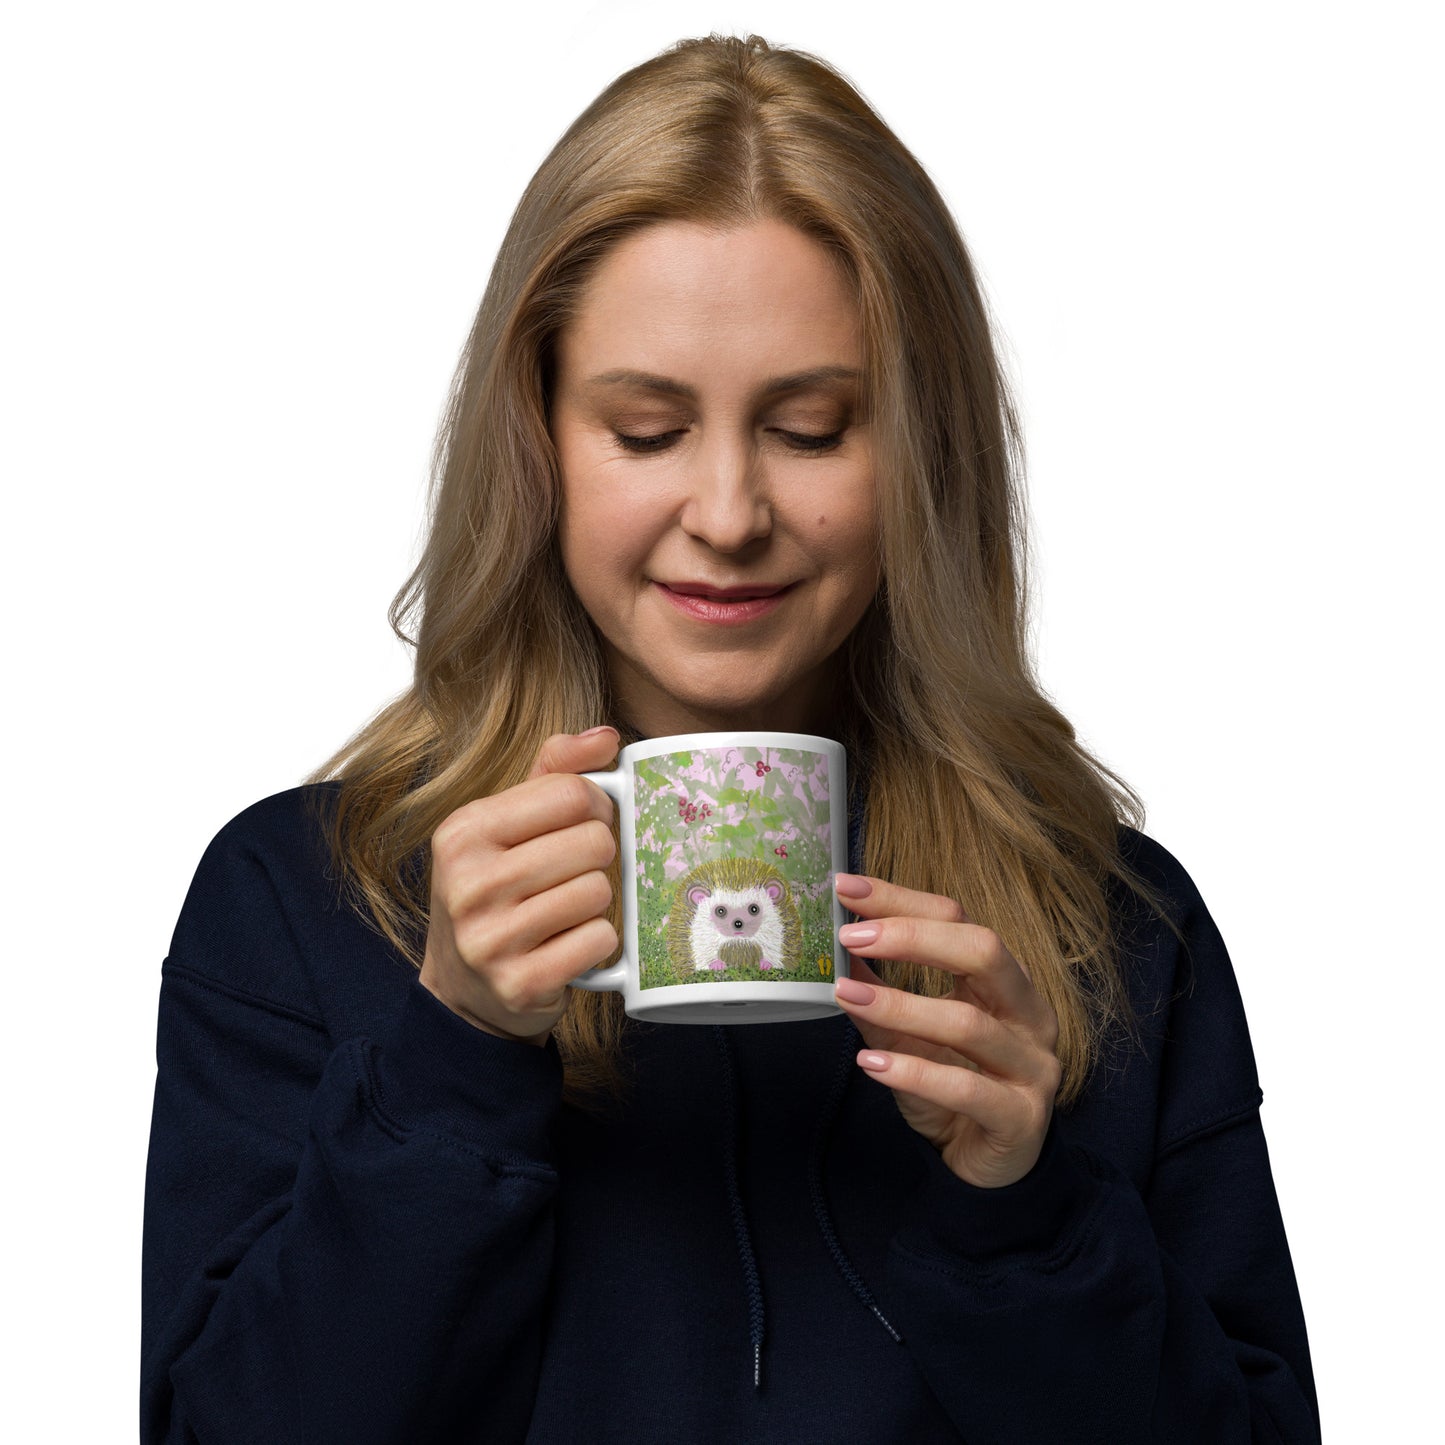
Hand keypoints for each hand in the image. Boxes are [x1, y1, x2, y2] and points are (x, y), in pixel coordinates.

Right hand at [419, 727, 619, 1045]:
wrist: (465, 989)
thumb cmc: (496, 892)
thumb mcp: (507, 825)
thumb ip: (554, 772)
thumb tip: (607, 736)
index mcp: (464, 831)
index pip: (571, 793)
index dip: (598, 805)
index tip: (588, 822)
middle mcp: (468, 882)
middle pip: (593, 843)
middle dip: (600, 857)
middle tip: (577, 873)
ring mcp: (489, 938)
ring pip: (599, 892)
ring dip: (597, 902)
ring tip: (568, 911)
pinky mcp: (518, 983)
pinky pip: (599, 941)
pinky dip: (598, 942)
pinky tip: (570, 944)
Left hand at [831, 873, 1061, 1188]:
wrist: (988, 1169)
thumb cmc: (952, 1088)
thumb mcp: (908, 1036)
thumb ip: (878, 996)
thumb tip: (833, 952)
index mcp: (1004, 981)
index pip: (958, 920)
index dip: (902, 900)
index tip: (846, 888)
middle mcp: (1028, 1013)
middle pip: (983, 952)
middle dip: (913, 938)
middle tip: (851, 936)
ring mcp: (1032, 1066)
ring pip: (969, 1022)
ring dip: (901, 1006)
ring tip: (846, 996)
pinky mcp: (1021, 1118)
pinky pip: (967, 1088)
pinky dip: (915, 1072)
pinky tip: (871, 1063)